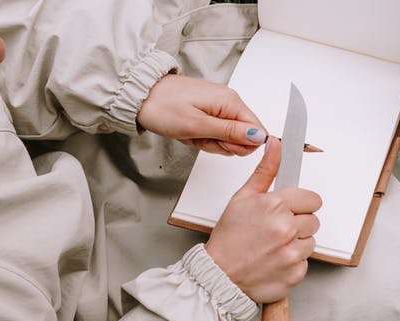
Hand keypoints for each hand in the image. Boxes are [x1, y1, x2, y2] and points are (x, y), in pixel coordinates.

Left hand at [137, 74, 268, 155]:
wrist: (140, 95)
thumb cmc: (162, 107)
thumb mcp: (197, 125)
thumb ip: (231, 132)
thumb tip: (260, 137)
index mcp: (230, 101)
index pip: (257, 131)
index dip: (240, 145)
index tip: (219, 142)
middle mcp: (228, 100)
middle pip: (243, 136)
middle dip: (222, 144)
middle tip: (201, 137)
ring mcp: (219, 104)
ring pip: (228, 136)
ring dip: (210, 141)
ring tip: (192, 133)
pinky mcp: (210, 109)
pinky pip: (217, 130)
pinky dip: (203, 136)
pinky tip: (191, 131)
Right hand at [205, 138, 321, 302]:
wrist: (220, 275)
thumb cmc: (229, 238)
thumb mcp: (243, 198)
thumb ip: (265, 171)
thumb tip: (276, 145)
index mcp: (276, 206)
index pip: (313, 199)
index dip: (301, 204)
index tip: (290, 209)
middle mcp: (287, 229)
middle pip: (313, 220)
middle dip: (298, 223)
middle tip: (276, 229)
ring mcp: (293, 253)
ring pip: (311, 241)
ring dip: (296, 243)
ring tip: (273, 245)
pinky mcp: (296, 273)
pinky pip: (305, 262)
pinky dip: (292, 262)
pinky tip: (274, 260)